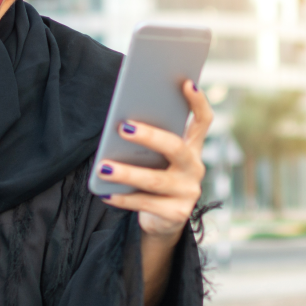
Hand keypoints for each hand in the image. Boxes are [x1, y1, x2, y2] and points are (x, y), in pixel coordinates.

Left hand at [98, 80, 212, 243]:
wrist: (162, 222)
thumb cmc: (153, 179)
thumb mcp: (154, 159)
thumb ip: (148, 143)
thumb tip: (122, 125)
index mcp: (192, 148)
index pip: (203, 121)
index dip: (198, 102)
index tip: (186, 82)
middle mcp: (195, 168)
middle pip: (175, 147)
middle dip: (149, 136)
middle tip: (123, 127)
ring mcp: (188, 192)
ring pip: (156, 179)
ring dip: (127, 172)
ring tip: (103, 166)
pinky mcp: (176, 214)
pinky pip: (145, 203)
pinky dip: (123, 197)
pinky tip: (105, 191)